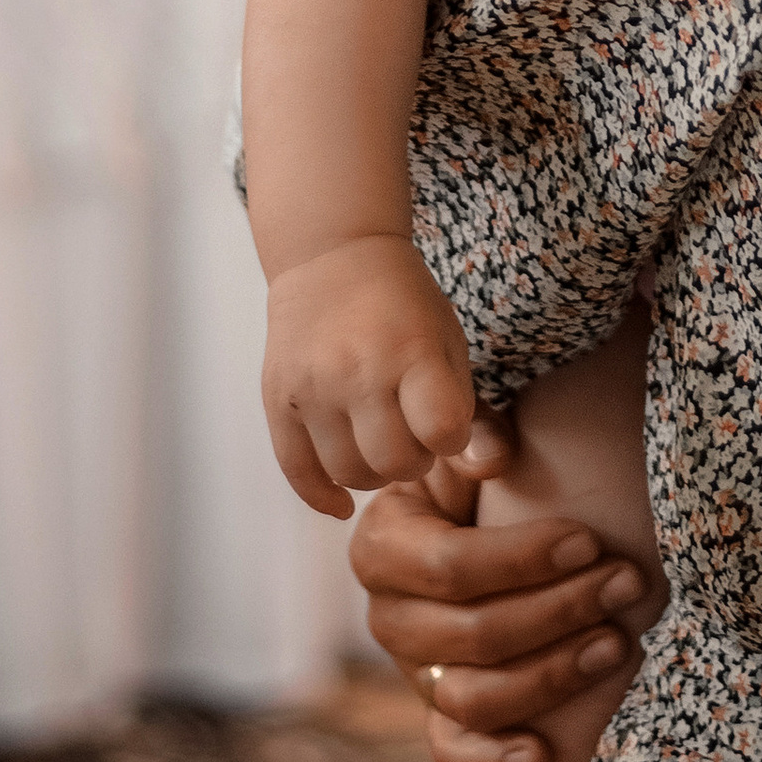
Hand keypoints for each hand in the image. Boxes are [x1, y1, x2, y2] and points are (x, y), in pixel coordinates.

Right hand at [262, 239, 485, 518]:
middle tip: (412, 436)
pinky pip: (296, 470)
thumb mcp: (448, 341)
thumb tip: (484, 472)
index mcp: (411, 351)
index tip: (444, 422)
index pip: (442, 432)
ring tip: (379, 445)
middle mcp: (357, 371)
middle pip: (395, 463)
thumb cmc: (403, 307)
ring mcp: (312, 387)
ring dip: (373, 474)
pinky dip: (322, 496)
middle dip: (415, 461)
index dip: (450, 438)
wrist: (330, 258)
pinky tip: (341, 503)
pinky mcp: (277, 399)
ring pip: (348, 473)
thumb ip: (465, 409)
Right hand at [351, 468, 647, 761]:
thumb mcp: (479, 444)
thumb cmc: (492, 478)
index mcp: (385, 543)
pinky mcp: (439, 717)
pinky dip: (491, 761)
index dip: (522, 559)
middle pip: (467, 635)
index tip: (589, 540)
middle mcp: (389, 614)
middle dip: (558, 611)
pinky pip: (452, 753)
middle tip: (627, 583)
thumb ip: (479, 435)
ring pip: (470, 695)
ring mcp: (413, 671)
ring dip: (550, 676)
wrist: (488, 528)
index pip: (448, 566)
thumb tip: (495, 453)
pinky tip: (540, 757)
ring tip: (619, 643)